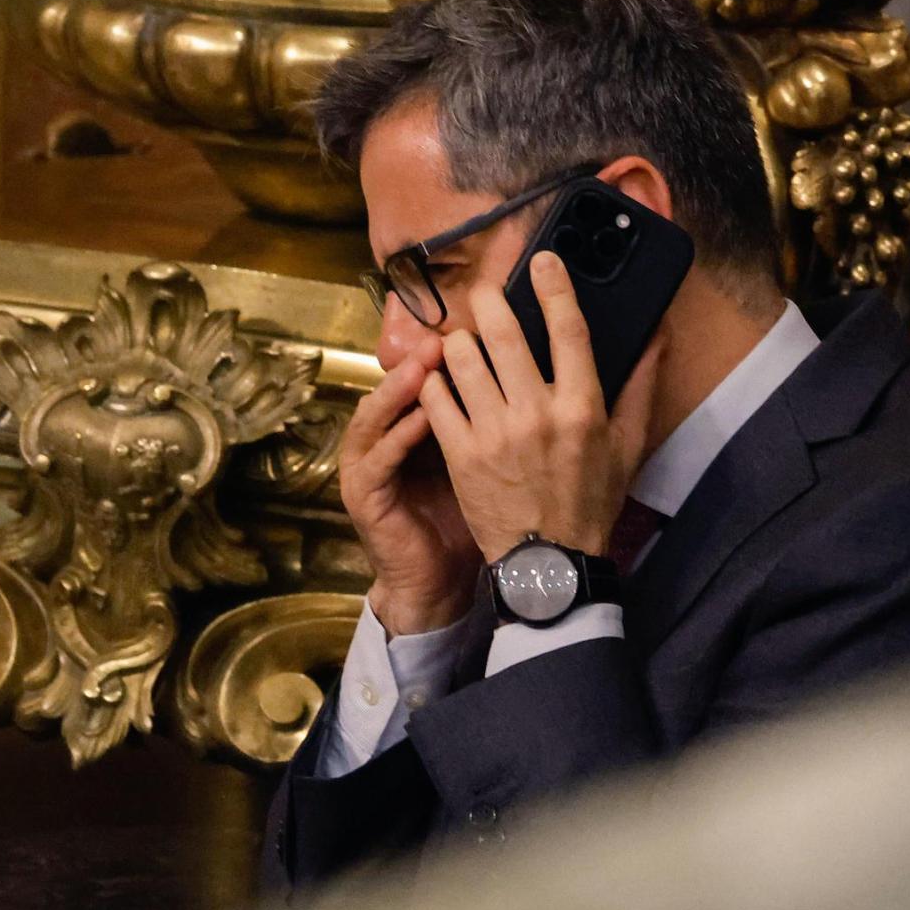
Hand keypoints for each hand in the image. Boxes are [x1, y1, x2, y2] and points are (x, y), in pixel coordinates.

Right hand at [339, 337, 483, 636]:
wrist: (439, 583)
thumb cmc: (469, 523)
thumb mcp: (487, 463)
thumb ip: (498, 421)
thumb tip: (545, 380)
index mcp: (416, 430)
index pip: (426, 380)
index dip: (447, 352)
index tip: (480, 327)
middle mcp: (386, 439)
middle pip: (397, 387)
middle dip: (423, 357)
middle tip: (450, 330)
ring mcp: (370, 465)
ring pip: (377, 413)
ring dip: (401, 387)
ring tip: (427, 362)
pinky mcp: (364, 494)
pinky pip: (380, 456)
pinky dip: (398, 434)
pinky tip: (422, 416)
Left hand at [420, 252, 661, 562]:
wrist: (549, 563)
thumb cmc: (590, 502)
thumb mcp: (629, 446)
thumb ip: (642, 385)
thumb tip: (656, 333)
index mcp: (582, 407)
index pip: (568, 329)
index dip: (554, 286)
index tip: (543, 260)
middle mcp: (537, 414)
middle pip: (503, 333)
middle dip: (490, 300)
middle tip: (485, 292)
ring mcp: (494, 433)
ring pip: (462, 359)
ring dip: (459, 340)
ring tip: (462, 341)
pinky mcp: (461, 454)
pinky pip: (436, 397)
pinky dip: (434, 381)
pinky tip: (441, 380)